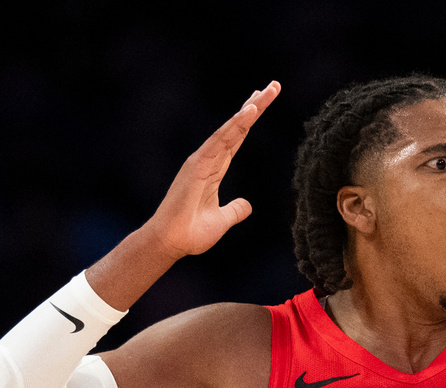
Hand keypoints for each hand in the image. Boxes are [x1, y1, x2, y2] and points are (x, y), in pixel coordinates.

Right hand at [146, 81, 280, 259]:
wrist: (172, 243)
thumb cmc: (191, 233)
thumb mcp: (222, 221)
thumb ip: (235, 211)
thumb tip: (248, 205)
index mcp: (215, 169)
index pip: (237, 139)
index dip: (250, 120)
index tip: (262, 100)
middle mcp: (208, 160)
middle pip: (236, 128)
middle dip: (254, 106)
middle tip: (273, 86)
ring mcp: (201, 160)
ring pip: (229, 130)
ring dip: (248, 111)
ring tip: (264, 93)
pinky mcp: (196, 165)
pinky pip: (219, 141)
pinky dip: (234, 125)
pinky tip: (248, 111)